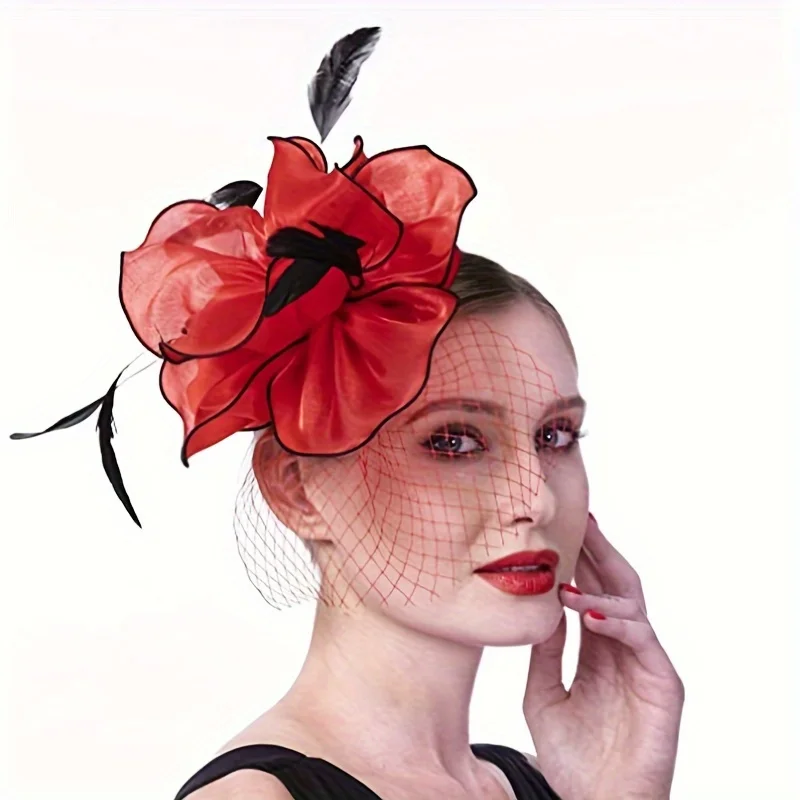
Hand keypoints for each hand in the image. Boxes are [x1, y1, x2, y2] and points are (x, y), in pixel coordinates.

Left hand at [523, 514, 684, 799]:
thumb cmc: (572, 758)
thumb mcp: (543, 695)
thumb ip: (544, 652)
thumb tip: (538, 609)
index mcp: (596, 648)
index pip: (589, 590)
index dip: (577, 560)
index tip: (559, 529)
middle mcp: (621, 648)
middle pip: (614, 585)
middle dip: (596, 551)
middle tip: (578, 520)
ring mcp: (644, 663)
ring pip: (631, 603)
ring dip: (601, 582)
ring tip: (568, 572)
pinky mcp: (663, 683)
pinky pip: (642, 640)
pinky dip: (616, 622)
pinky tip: (587, 613)